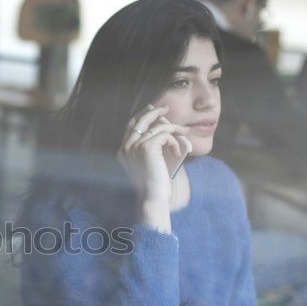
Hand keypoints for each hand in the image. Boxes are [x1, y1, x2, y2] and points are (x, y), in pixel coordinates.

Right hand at [117, 106, 188, 231]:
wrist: (152, 197)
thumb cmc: (153, 183)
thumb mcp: (147, 163)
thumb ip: (148, 147)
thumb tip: (161, 129)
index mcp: (123, 151)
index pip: (131, 125)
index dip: (143, 115)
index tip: (154, 111)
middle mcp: (126, 146)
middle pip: (140, 119)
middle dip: (154, 111)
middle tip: (166, 108)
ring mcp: (135, 146)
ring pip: (157, 127)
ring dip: (173, 128)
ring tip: (183, 133)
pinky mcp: (147, 148)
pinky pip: (165, 135)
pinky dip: (174, 141)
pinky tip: (178, 152)